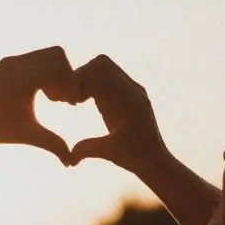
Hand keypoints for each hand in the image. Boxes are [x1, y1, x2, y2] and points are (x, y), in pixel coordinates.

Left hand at [0, 46, 80, 164]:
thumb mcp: (26, 135)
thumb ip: (52, 144)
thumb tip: (71, 163)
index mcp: (24, 79)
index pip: (62, 69)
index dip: (72, 86)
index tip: (70, 105)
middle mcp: (17, 63)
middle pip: (58, 54)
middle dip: (66, 75)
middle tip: (62, 99)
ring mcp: (10, 60)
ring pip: (46, 54)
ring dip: (54, 72)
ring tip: (51, 98)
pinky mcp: (5, 63)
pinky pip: (33, 58)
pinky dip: (42, 71)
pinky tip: (38, 94)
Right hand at [70, 55, 169, 172]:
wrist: (155, 160)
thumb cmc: (135, 158)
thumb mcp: (110, 153)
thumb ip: (88, 149)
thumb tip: (68, 155)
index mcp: (130, 101)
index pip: (100, 76)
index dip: (80, 84)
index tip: (70, 102)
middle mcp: (133, 90)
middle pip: (101, 63)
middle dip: (81, 76)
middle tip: (70, 98)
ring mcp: (132, 89)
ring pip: (104, 66)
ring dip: (86, 77)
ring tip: (76, 99)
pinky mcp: (127, 92)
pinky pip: (108, 76)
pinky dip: (92, 82)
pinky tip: (84, 101)